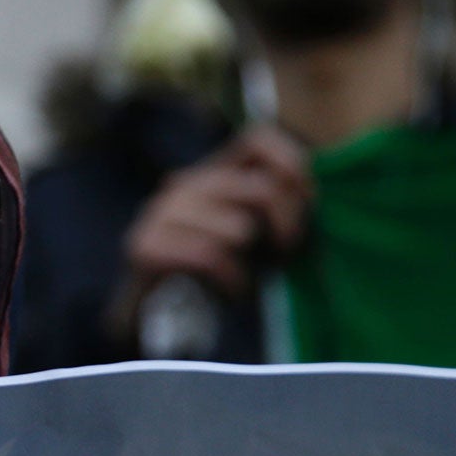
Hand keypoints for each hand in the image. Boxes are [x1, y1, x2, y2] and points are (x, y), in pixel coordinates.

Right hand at [110, 125, 313, 339]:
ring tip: (248, 276)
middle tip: (286, 252)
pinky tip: (231, 289)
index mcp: (210, 173)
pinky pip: (210, 256)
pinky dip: (230, 279)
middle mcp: (184, 184)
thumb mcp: (252, 234)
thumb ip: (274, 207)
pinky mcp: (147, 245)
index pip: (258, 139)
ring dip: (253, 262)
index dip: (292, 163)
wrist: (153, 317)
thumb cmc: (215, 275)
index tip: (307, 199)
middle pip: (262, 190)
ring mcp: (161, 212)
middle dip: (287, 226)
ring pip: (238, 228)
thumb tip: (309, 194)